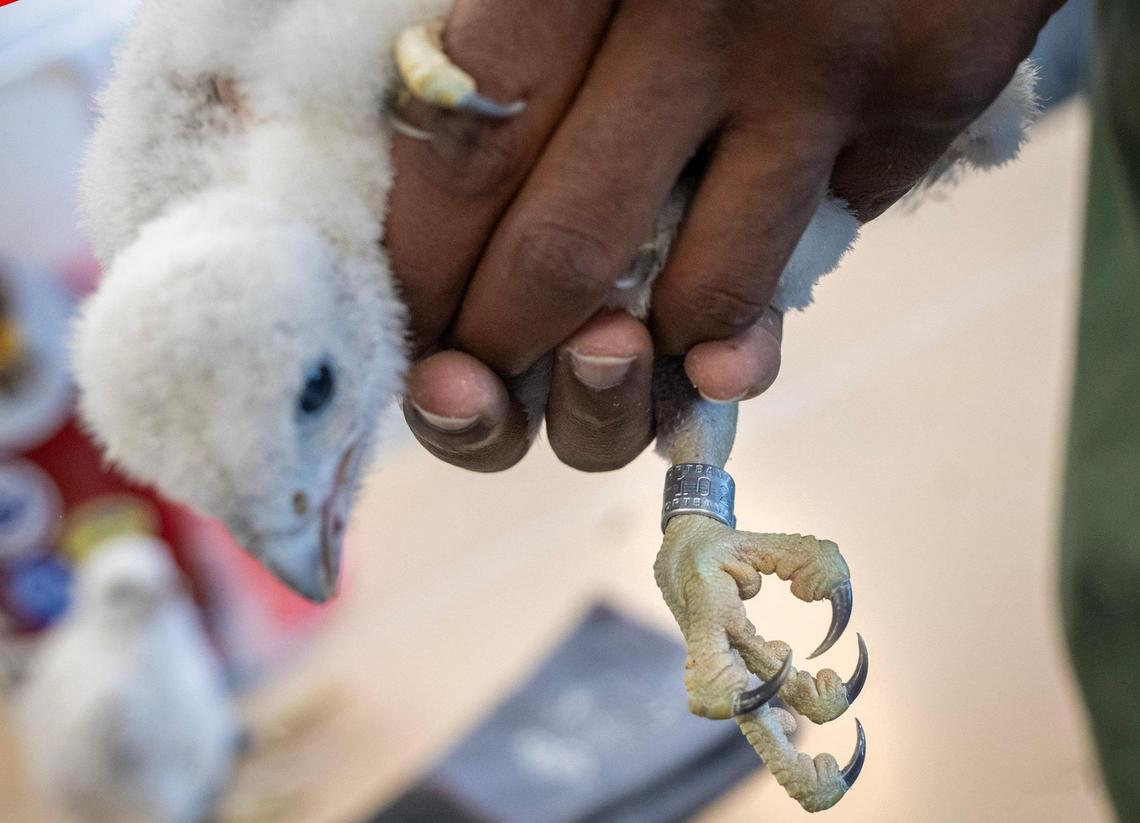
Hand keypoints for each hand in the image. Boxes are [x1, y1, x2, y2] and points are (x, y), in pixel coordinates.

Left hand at [386, 0, 1061, 471]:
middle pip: (565, 249)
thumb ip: (527, 45)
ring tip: (617, 341)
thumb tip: (454, 223)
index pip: (464, 150)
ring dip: (649, 361)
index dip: (425, 267)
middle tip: (488, 378)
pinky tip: (752, 227)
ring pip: (707, 297)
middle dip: (509, 349)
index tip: (418, 328)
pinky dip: (767, 265)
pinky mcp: (930, 94)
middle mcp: (705, 11)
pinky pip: (818, 238)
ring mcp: (828, 63)